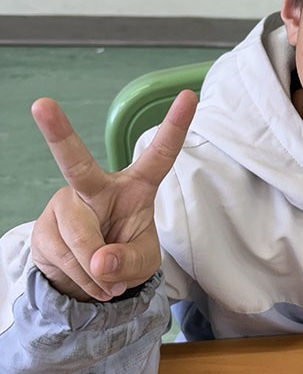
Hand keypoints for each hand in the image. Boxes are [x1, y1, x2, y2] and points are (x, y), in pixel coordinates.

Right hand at [30, 91, 196, 301]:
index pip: (159, 154)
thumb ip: (130, 261)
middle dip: (58, 132)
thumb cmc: (125, 256)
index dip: (175, 126)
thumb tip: (101, 262)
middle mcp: (95, 186)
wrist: (90, 279)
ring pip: (81, 239)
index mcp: (135, 186)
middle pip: (76, 162)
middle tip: (42, 104)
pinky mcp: (44, 228)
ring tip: (106, 276)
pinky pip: (66, 258)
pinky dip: (84, 279)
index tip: (189, 95)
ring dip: (97, 271)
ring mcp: (65, 205)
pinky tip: (89, 277)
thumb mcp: (143, 263)